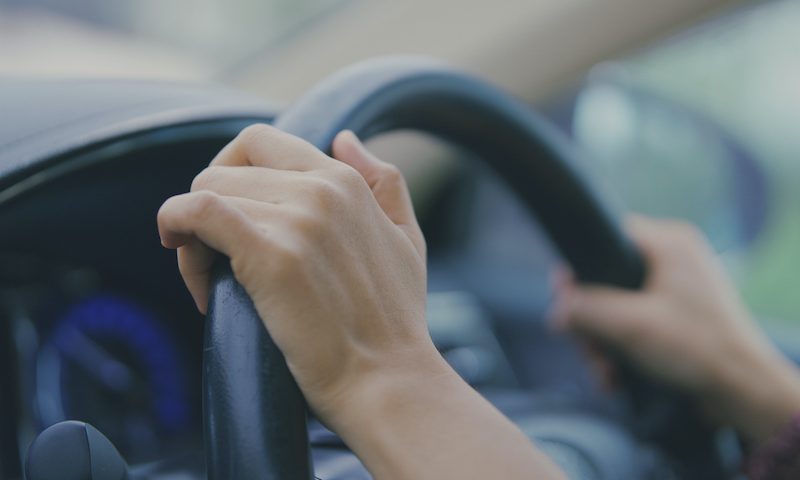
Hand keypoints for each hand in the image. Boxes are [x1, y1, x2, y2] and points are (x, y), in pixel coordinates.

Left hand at [157, 125, 434, 423]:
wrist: (387, 381)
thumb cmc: (394, 322)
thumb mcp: (407, 240)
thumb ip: (384, 183)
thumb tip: (344, 138)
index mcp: (346, 181)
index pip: (262, 143)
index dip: (233, 176)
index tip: (232, 219)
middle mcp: (322, 189)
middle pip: (227, 168)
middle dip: (211, 205)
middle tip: (217, 258)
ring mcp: (298, 219)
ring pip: (206, 190)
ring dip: (193, 233)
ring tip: (212, 281)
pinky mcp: (270, 255)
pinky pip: (197, 211)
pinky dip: (174, 223)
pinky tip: (175, 247)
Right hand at [552, 216, 799, 442]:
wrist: (744, 393)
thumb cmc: (699, 350)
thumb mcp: (630, 326)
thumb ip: (585, 311)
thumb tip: (555, 309)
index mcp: (670, 244)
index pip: (608, 235)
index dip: (580, 267)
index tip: (564, 296)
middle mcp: (674, 260)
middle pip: (607, 278)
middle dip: (591, 320)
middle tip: (587, 347)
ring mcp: (676, 290)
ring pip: (617, 306)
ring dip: (603, 342)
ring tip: (604, 371)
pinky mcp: (677, 318)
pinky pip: (634, 324)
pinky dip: (621, 349)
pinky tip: (615, 376)